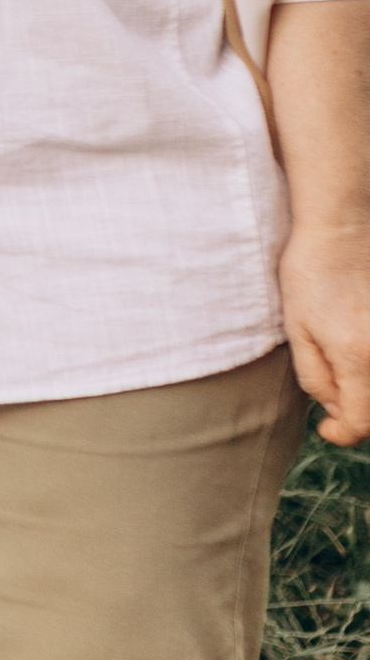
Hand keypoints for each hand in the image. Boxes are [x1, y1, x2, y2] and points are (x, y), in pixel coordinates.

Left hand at [282, 221, 369, 443]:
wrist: (340, 226)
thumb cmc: (310, 273)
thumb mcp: (298, 329)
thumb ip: (316, 377)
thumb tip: (336, 409)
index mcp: (358, 355)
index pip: (361, 421)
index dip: (342, 433)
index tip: (325, 427)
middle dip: (356, 410)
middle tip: (333, 393)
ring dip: (368, 387)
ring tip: (344, 361)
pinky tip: (358, 343)